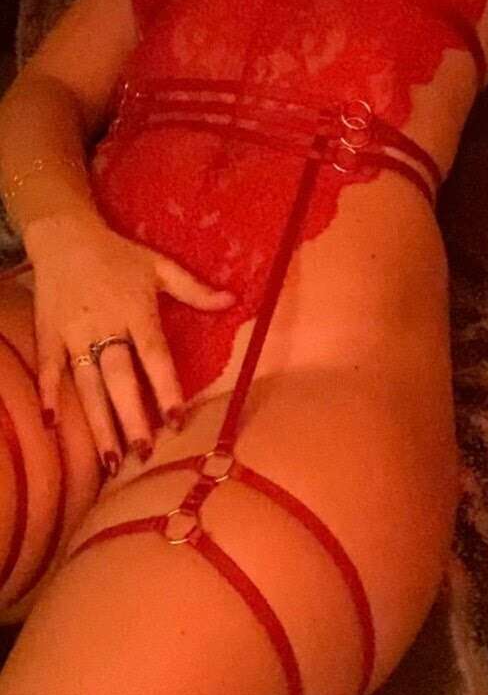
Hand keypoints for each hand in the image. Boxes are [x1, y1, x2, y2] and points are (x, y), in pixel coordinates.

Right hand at [27, 212, 235, 471]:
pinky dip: (48, 393)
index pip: (154, 355)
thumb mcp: (160, 266)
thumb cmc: (118, 254)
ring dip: (99, 422)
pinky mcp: (48, 333)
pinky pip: (49, 368)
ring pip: (87, 383)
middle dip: (131, 416)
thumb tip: (234, 300)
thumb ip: (195, 289)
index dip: (166, 387)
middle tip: (144, 452)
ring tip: (111, 460)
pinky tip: (53, 425)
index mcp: (136, 310)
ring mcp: (74, 332)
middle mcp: (106, 325)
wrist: (65, 235)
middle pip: (119, 377)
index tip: (177, 420)